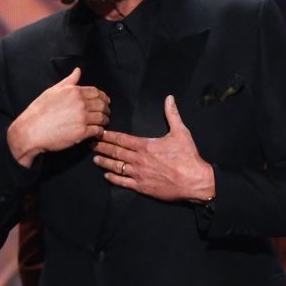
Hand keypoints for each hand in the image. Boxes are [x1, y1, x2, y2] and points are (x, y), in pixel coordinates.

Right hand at [7, 68, 109, 166]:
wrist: (31, 130)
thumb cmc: (39, 111)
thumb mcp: (53, 91)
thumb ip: (69, 81)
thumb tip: (78, 71)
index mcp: (74, 91)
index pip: (96, 92)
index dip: (103, 97)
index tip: (105, 101)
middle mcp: (80, 103)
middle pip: (102, 105)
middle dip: (106, 108)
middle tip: (106, 112)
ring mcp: (82, 118)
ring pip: (102, 118)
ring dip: (105, 120)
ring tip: (103, 122)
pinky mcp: (82, 133)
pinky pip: (98, 131)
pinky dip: (99, 131)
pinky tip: (97, 131)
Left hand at [93, 95, 213, 201]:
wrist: (194, 181)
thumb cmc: (188, 157)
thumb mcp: (181, 132)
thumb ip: (172, 114)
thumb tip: (169, 99)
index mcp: (145, 146)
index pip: (122, 139)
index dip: (109, 135)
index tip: (100, 132)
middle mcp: (139, 160)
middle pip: (115, 152)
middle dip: (102, 147)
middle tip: (91, 143)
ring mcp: (139, 174)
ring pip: (116, 167)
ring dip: (105, 162)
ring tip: (96, 158)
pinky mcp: (142, 187)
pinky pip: (123, 182)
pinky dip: (114, 179)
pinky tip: (107, 176)